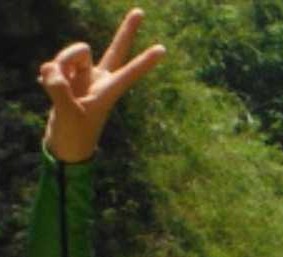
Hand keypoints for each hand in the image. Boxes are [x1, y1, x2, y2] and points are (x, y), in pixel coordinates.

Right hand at [38, 8, 165, 162]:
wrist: (63, 144)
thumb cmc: (74, 135)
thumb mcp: (68, 115)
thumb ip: (60, 90)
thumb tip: (52, 69)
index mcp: (109, 91)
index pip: (130, 72)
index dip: (144, 61)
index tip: (163, 50)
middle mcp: (99, 78)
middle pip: (116, 49)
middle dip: (127, 30)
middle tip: (141, 11)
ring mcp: (83, 75)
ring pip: (70, 54)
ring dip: (58, 65)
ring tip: (56, 87)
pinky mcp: (66, 75)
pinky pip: (52, 64)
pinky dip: (47, 75)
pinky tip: (48, 88)